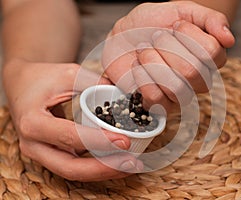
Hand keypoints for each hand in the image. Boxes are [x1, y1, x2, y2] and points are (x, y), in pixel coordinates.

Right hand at [2, 59, 142, 180]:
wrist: (20, 85)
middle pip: (70, 168)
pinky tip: (116, 162)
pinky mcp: (50, 155)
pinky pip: (74, 165)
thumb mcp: (69, 73)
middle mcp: (33, 144)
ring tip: (130, 166)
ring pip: (73, 172)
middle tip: (131, 164)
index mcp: (33, 122)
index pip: (70, 137)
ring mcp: (40, 153)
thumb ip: (96, 83)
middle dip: (103, 169)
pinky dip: (95, 166)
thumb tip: (126, 94)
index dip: (99, 141)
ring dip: (103, 172)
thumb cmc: (42, 78)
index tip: (124, 141)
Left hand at [102, 1, 234, 110]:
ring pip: (175, 87)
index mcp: (209, 58)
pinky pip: (156, 98)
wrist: (123, 35)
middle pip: (193, 71)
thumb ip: (210, 19)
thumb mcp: (182, 10)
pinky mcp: (157, 105)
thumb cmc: (152, 23)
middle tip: (156, 37)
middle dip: (167, 47)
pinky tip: (137, 66)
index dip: (189, 35)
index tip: (174, 26)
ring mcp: (178, 95)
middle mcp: (197, 80)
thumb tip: (229, 39)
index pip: (212, 52)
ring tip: (143, 50)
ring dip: (152, 61)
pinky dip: (142, 77)